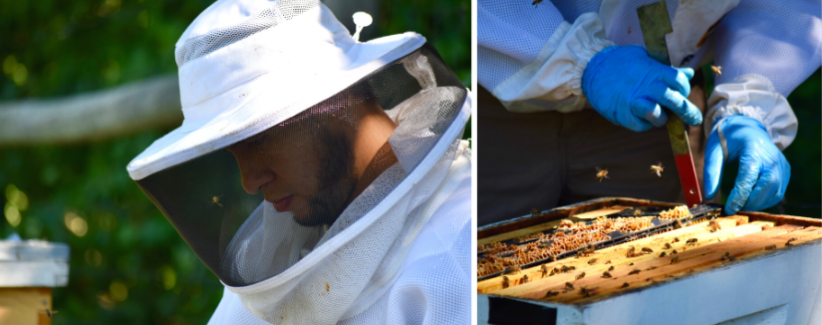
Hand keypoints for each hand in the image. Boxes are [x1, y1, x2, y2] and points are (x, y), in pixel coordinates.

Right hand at [581, 46, 701, 131]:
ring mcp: (635, 102)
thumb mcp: (644, 58)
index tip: (682, 93)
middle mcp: (648, 87)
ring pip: (660, 117)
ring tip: (657, 114)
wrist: (590, 68)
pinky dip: (644, 124)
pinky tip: (639, 116)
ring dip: (662, 118)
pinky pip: (642, 126)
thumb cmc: (619, 62)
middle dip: (688, 112)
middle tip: (694, 119)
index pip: (681, 82)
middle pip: (676, 101)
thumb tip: (688, 73)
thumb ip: (666, 68)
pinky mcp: (623, 115)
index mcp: (655, 71)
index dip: (685, 89)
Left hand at [704, 116, 789, 214]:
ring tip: (741, 205)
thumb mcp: (714, 151)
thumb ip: (711, 172)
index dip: (739, 196)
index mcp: (753, 150)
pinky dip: (766, 200)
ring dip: (759, 204)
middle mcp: (772, 158)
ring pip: (776, 192)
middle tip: (734, 209)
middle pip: (767, 186)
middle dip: (751, 202)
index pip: (748, 177)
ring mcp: (781, 164)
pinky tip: (752, 200)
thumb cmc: (728, 138)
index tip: (728, 209)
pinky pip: (779, 191)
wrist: (748, 127)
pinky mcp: (785, 170)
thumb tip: (708, 196)